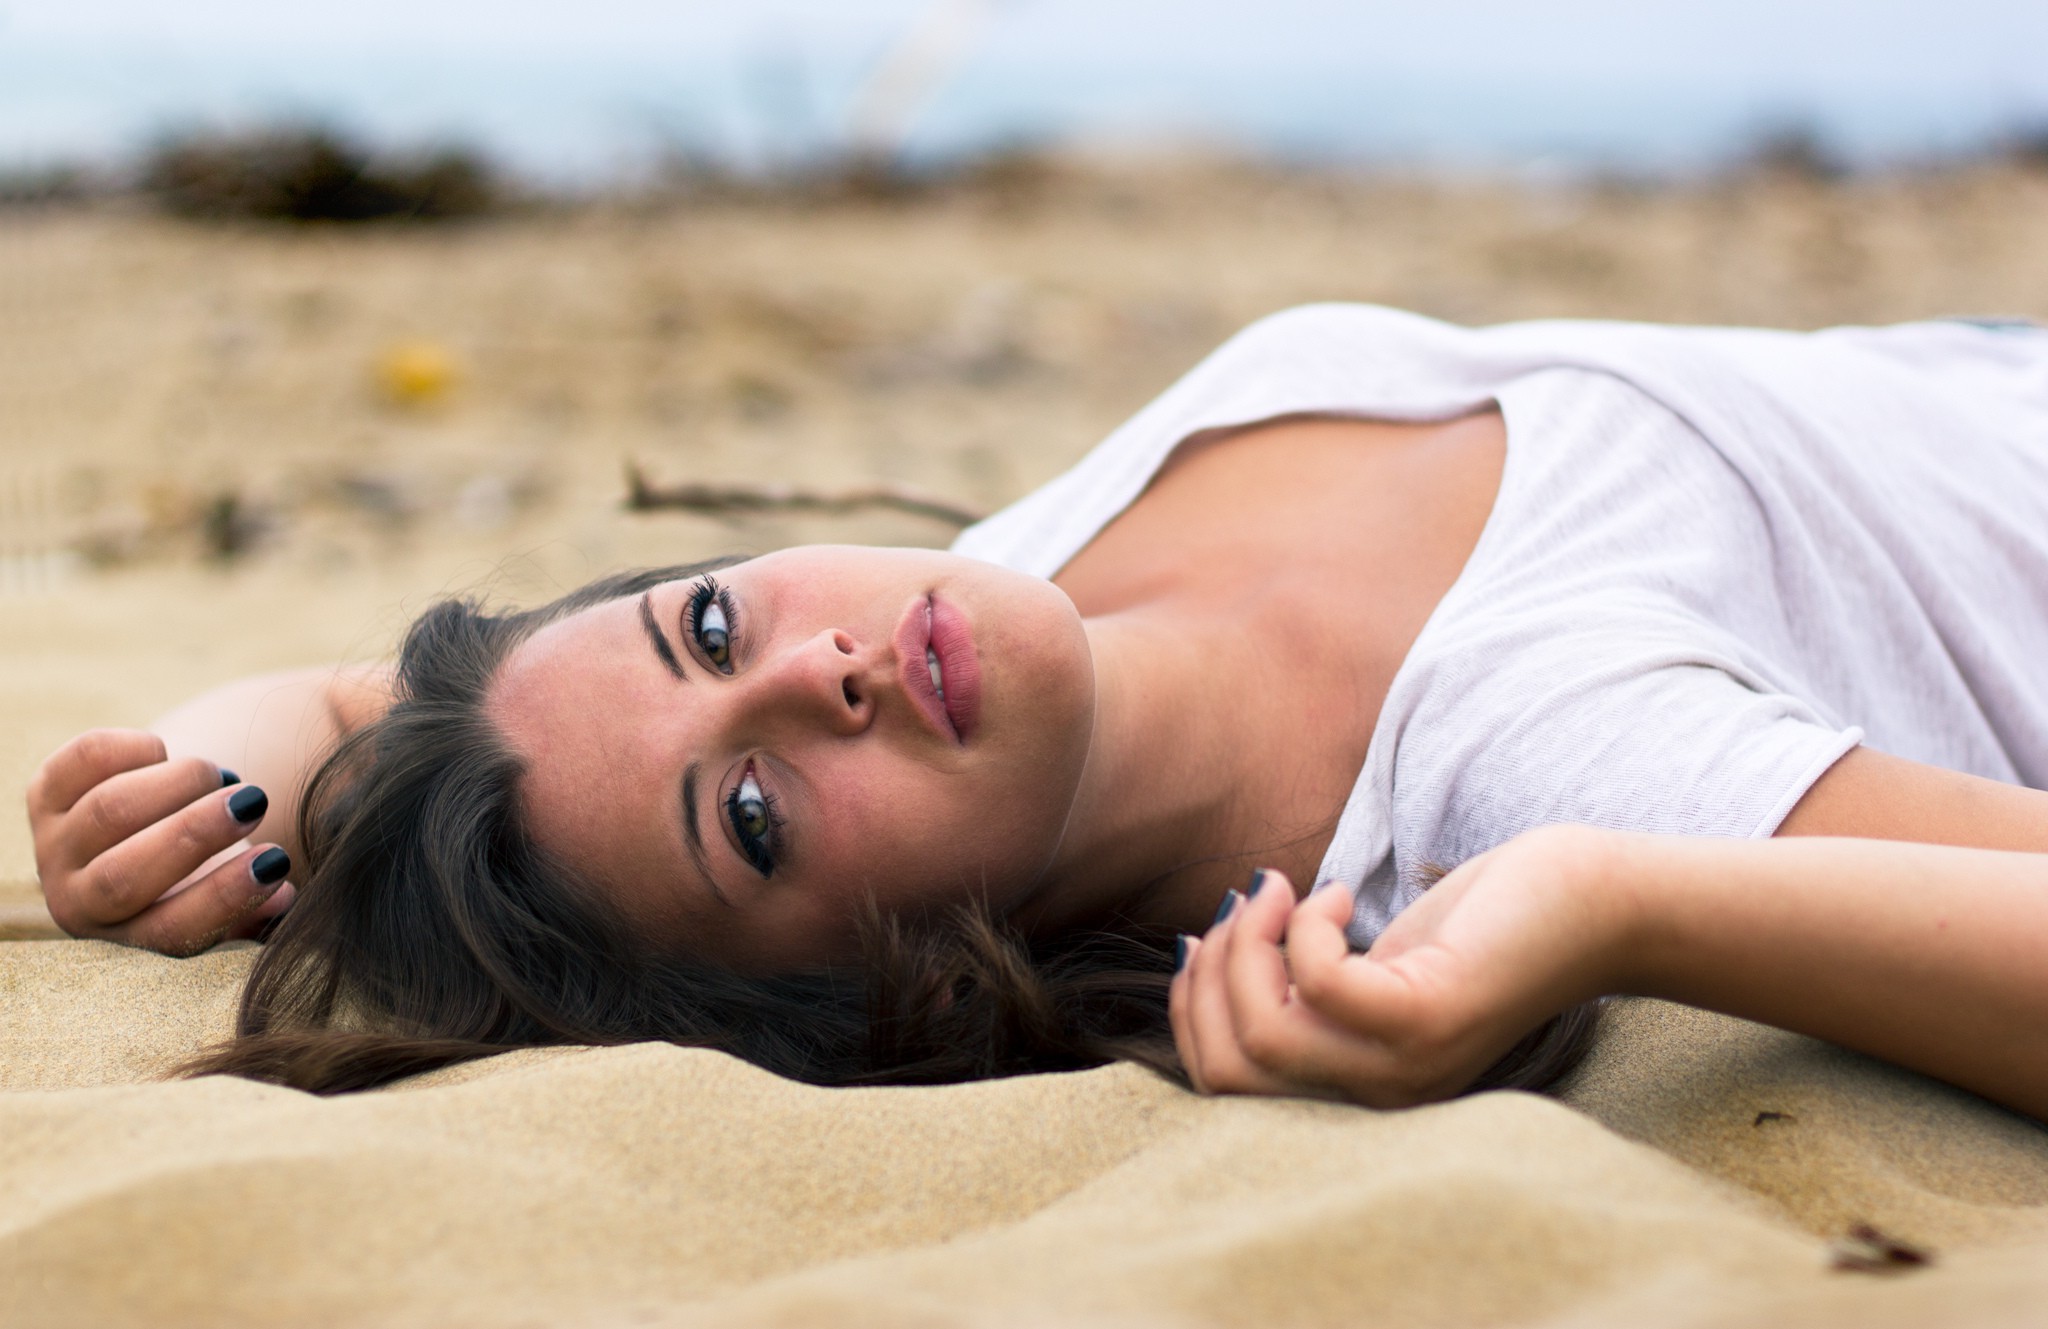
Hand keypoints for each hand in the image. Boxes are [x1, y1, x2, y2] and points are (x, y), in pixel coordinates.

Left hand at [27, 729, 294, 955]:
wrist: (136, 832)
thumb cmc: (197, 871)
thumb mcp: (225, 897)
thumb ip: (256, 905)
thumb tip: (282, 896)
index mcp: (130, 938)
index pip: (171, 932)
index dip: (226, 896)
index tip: (276, 860)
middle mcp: (79, 901)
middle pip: (124, 875)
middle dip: (196, 833)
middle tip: (252, 801)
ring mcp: (56, 845)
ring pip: (110, 811)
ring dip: (178, 784)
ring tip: (222, 777)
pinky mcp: (45, 792)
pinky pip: (86, 761)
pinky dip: (137, 749)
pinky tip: (166, 755)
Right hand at [1168, 825, 1628, 1106]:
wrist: (1595, 905)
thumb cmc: (1480, 925)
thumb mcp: (1371, 964)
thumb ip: (1298, 983)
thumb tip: (1204, 947)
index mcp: (1356, 1090)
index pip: (1226, 1087)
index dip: (1190, 1008)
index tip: (1204, 934)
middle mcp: (1375, 1097)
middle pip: (1230, 1070)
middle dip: (1207, 977)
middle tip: (1245, 905)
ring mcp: (1403, 1066)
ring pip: (1264, 1032)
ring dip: (1249, 943)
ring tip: (1285, 890)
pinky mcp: (1428, 1018)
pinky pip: (1321, 981)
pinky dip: (1310, 922)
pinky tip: (1342, 891)